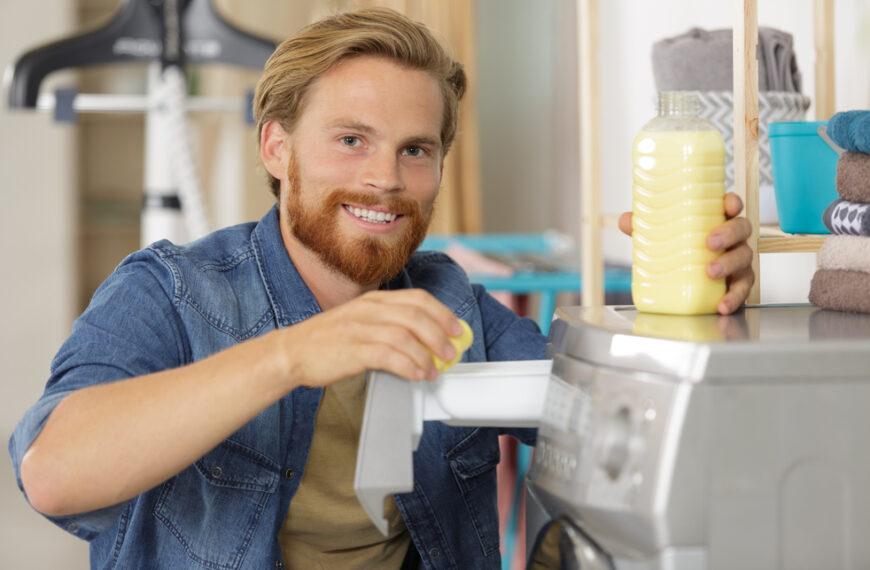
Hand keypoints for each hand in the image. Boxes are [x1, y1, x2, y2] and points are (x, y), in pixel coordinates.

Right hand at [278, 289, 463, 387]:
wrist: (291, 352)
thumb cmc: (328, 342)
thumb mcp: (360, 322)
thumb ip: (389, 326)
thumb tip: (426, 341)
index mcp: (373, 300)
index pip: (417, 299)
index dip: (442, 314)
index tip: (456, 330)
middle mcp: (368, 309)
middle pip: (416, 315)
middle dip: (440, 335)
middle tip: (451, 353)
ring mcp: (359, 328)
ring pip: (405, 335)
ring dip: (426, 354)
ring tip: (433, 370)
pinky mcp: (352, 349)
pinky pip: (388, 355)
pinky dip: (407, 365)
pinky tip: (415, 374)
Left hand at [618, 193, 754, 315]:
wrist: (687, 285)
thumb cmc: (679, 250)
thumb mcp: (660, 237)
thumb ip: (644, 226)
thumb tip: (626, 220)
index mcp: (716, 221)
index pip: (730, 206)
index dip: (732, 202)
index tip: (728, 205)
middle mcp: (732, 239)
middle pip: (741, 229)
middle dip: (728, 234)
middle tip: (709, 243)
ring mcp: (737, 261)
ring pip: (743, 258)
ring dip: (729, 264)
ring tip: (711, 272)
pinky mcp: (737, 284)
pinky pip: (741, 290)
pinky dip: (734, 297)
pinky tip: (722, 305)